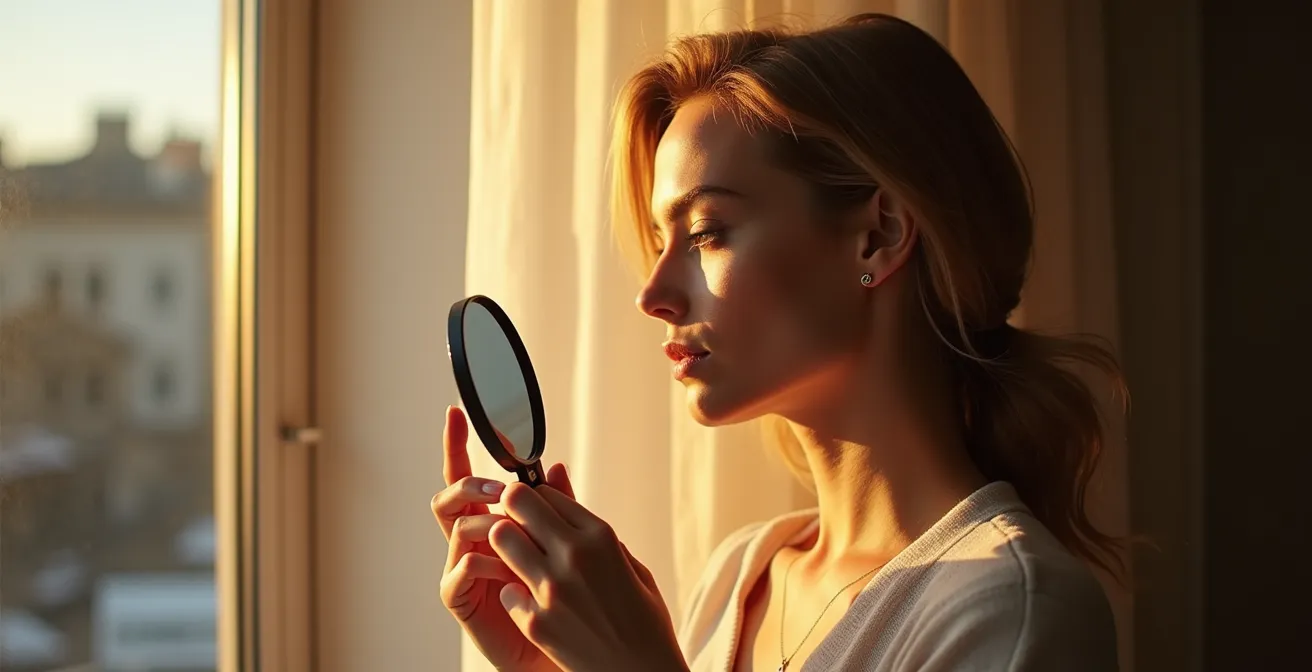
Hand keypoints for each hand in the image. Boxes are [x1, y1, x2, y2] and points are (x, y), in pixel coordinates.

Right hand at [432, 406, 572, 671]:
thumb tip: (555, 465)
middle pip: (451, 493)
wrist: (568, 649)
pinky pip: (459, 570)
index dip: (458, 443)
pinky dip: (481, 561)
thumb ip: (559, 507)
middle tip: (494, 483)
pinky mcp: (462, 597)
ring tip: (508, 527)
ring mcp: (464, 565)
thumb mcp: (569, 544)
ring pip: (456, 524)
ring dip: (483, 519)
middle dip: (466, 477)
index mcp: (497, 517)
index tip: (456, 414)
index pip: (473, 474)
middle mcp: (474, 537)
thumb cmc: (568, 598)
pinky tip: (505, 567)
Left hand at [490, 478, 687, 671]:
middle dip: (512, 508)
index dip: (537, 497)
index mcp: (602, 537)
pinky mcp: (535, 621)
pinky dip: (514, 594)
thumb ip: (586, 521)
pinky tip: (530, 603)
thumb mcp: (625, 561)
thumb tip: (557, 476)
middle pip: (517, 502)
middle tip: (514, 522)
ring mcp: (552, 589)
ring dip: (506, 545)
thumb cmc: (641, 618)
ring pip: (501, 538)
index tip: (535, 507)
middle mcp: (575, 555)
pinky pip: (505, 589)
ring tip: (518, 559)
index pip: (547, 492)